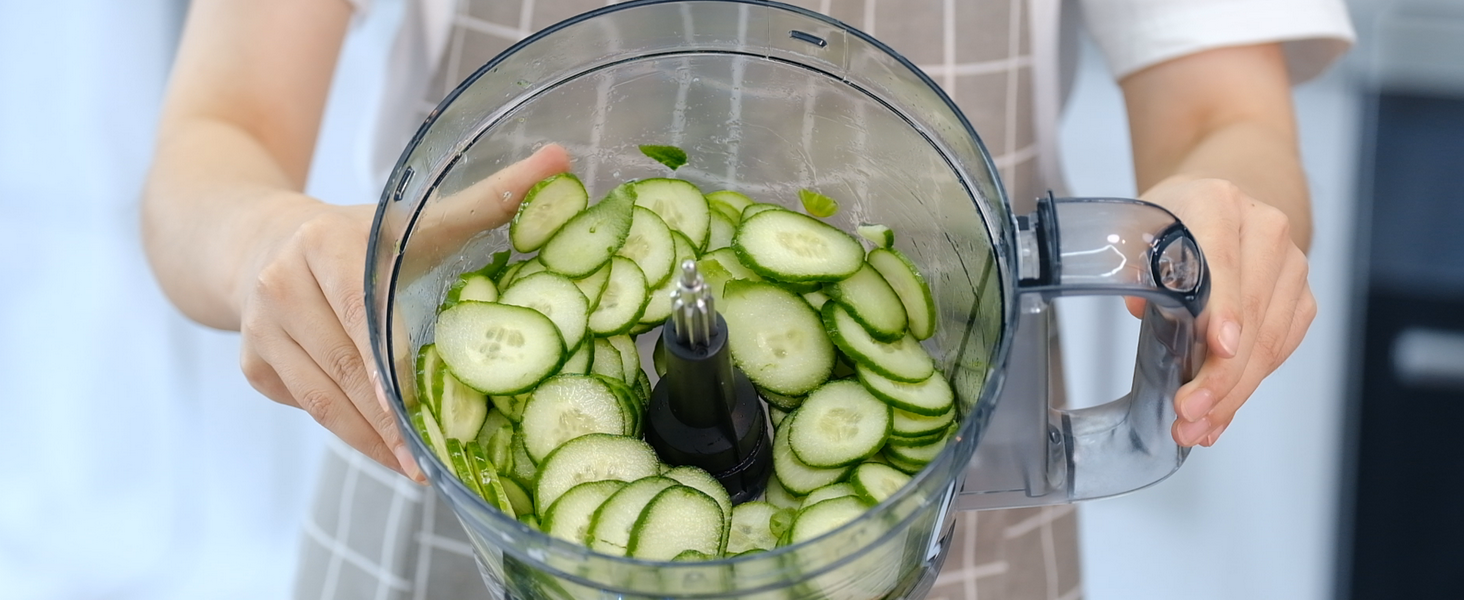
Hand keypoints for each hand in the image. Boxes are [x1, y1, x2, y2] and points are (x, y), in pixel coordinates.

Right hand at [236, 144, 570, 479]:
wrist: (259, 239)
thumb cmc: (355, 235)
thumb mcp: (416, 218)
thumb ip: (489, 197)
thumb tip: (561, 159)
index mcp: (323, 244)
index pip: (359, 310)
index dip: (384, 362)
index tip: (410, 405)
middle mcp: (280, 285)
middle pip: (342, 365)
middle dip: (387, 420)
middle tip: (430, 459)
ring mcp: (258, 329)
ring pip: (320, 398)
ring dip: (368, 439)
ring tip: (413, 469)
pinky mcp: (251, 364)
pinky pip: (304, 407)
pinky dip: (345, 432)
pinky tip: (382, 449)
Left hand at [1133, 177, 1316, 447]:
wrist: (1220, 204)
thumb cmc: (1176, 222)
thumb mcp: (1142, 231)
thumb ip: (1137, 267)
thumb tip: (1140, 306)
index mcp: (1218, 204)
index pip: (1224, 260)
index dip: (1224, 308)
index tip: (1219, 348)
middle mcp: (1266, 231)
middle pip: (1251, 314)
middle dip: (1220, 375)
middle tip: (1188, 413)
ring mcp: (1292, 266)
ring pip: (1269, 341)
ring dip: (1233, 392)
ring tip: (1197, 426)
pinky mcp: (1302, 299)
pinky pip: (1280, 350)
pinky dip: (1249, 385)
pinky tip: (1220, 413)